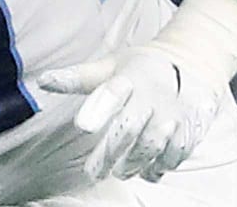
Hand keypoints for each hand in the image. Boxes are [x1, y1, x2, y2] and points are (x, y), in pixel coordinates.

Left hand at [38, 44, 224, 182]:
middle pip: (129, 127)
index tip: (82, 126)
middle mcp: (153, 93)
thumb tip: (43, 80)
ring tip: (120, 171)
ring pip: (153, 145)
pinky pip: (175, 154)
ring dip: (134, 163)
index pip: (111, 91)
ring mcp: (175, 112)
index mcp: (130, 75)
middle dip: (110, 152)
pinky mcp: (192, 127)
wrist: (194, 63)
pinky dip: (159, 167)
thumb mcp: (111, 67)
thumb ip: (78, 78)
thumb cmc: (142, 69)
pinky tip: (147, 170)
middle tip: (94, 172)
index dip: (97, 108)